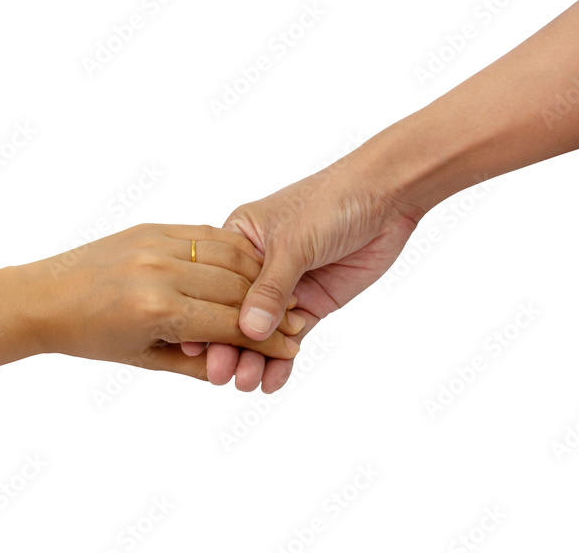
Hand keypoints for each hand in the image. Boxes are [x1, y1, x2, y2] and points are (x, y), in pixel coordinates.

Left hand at [30, 223, 301, 379]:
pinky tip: (249, 266)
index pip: (230, 325)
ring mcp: (155, 244)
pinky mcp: (151, 227)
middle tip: (295, 323)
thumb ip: (194, 361)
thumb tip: (238, 364)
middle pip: (238, 288)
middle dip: (272, 309)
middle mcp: (159, 272)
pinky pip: (206, 234)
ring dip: (259, 277)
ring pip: (228, 256)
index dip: (266, 340)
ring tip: (279, 295)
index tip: (291, 348)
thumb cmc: (89, 337)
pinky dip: (234, 251)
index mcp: (157, 311)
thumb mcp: (144, 359)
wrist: (44, 297)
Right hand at [181, 160, 423, 391]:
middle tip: (222, 374)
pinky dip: (282, 360)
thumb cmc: (331, 201)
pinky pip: (292, 337)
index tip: (193, 349)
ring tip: (247, 382)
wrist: (385, 197)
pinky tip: (271, 381)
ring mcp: (286, 287)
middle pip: (236, 312)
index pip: (215, 285)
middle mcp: (257, 266)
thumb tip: (249, 332)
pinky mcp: (313, 302)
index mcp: (240, 239)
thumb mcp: (292, 243)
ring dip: (254, 357)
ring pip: (263, 330)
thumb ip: (270, 289)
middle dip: (229, 344)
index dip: (205, 316)